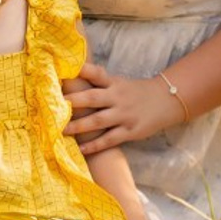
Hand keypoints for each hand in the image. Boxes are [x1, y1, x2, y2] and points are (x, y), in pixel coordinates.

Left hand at [63, 61, 185, 152]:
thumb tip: (74, 76)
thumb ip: (100, 82)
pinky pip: (109, 140)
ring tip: (61, 130)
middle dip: (73, 101)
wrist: (167, 100)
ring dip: (78, 126)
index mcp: (115, 83)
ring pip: (98, 121)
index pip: (97, 74)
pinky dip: (94, 145)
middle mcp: (118, 97)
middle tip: (54, 105)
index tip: (64, 71)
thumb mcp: (120, 82)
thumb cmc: (137, 92)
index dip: (82, 71)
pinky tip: (81, 149)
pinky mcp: (130, 131)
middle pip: (92, 98)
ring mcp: (124, 115)